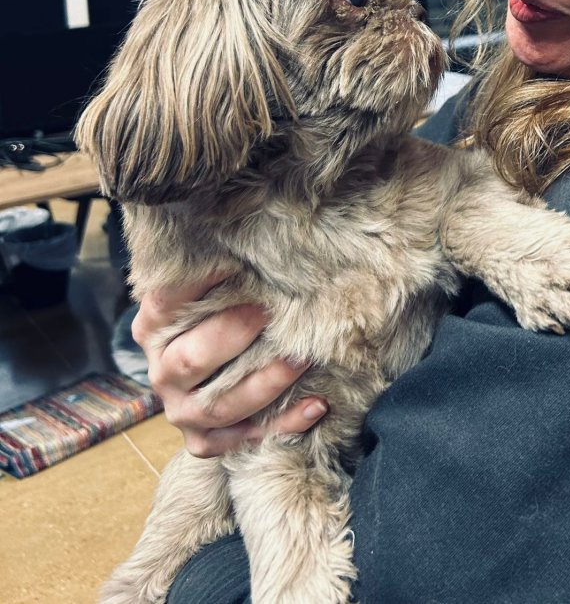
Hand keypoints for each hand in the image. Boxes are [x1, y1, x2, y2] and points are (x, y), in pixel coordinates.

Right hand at [132, 273, 327, 456]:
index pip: (167, 303)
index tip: (236, 265)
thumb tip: (252, 229)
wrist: (206, 370)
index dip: (199, 284)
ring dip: (266, 382)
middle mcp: (163, 371)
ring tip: (302, 359)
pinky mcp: (205, 439)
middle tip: (269, 312)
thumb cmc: (220, 311)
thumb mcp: (209, 286)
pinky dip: (282, 424)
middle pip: (192, 360)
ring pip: (219, 406)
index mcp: (154, 328)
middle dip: (235, 335)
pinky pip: (243, 440)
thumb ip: (222, 265)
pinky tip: (316, 405)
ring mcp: (182, 411)